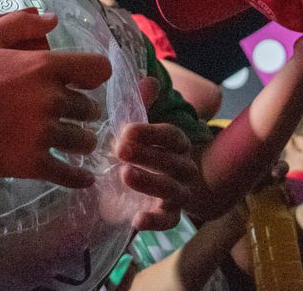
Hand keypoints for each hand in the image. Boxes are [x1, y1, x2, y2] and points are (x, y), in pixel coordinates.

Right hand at [0, 11, 111, 186]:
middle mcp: (51, 100)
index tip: (84, 82)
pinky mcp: (33, 164)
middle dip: (82, 112)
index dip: (94, 74)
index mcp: (44, 67)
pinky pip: (70, 174)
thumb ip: (21, 24)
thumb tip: (53, 20)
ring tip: (71, 142)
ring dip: (80, 141)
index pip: (98, 68)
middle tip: (67, 115)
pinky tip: (83, 177)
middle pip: (91, 109)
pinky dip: (79, 178)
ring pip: (84, 141)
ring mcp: (44, 135)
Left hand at [116, 79, 200, 229]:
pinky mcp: (169, 215)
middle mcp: (184, 167)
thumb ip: (143, 105)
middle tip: (119, 149)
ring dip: (149, 182)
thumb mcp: (143, 128)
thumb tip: (149, 80)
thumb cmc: (147, 151)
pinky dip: (155, 222)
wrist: (163, 186)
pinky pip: (168, 221)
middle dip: (146, 155)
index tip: (126, 129)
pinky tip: (137, 220)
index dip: (151, 133)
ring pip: (171, 189)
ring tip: (124, 175)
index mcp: (179, 143)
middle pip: (171, 161)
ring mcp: (179, 193)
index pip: (171, 136)